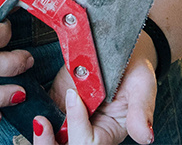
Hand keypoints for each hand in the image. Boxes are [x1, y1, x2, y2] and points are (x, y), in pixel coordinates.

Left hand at [32, 36, 157, 144]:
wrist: (119, 47)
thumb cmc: (134, 69)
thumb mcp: (142, 87)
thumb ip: (141, 111)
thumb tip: (146, 136)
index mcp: (108, 133)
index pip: (89, 143)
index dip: (79, 124)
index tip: (75, 97)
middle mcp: (88, 130)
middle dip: (50, 142)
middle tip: (42, 123)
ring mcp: (70, 117)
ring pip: (53, 139)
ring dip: (42, 135)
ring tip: (39, 121)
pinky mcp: (58, 102)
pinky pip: (45, 117)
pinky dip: (37, 118)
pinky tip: (35, 108)